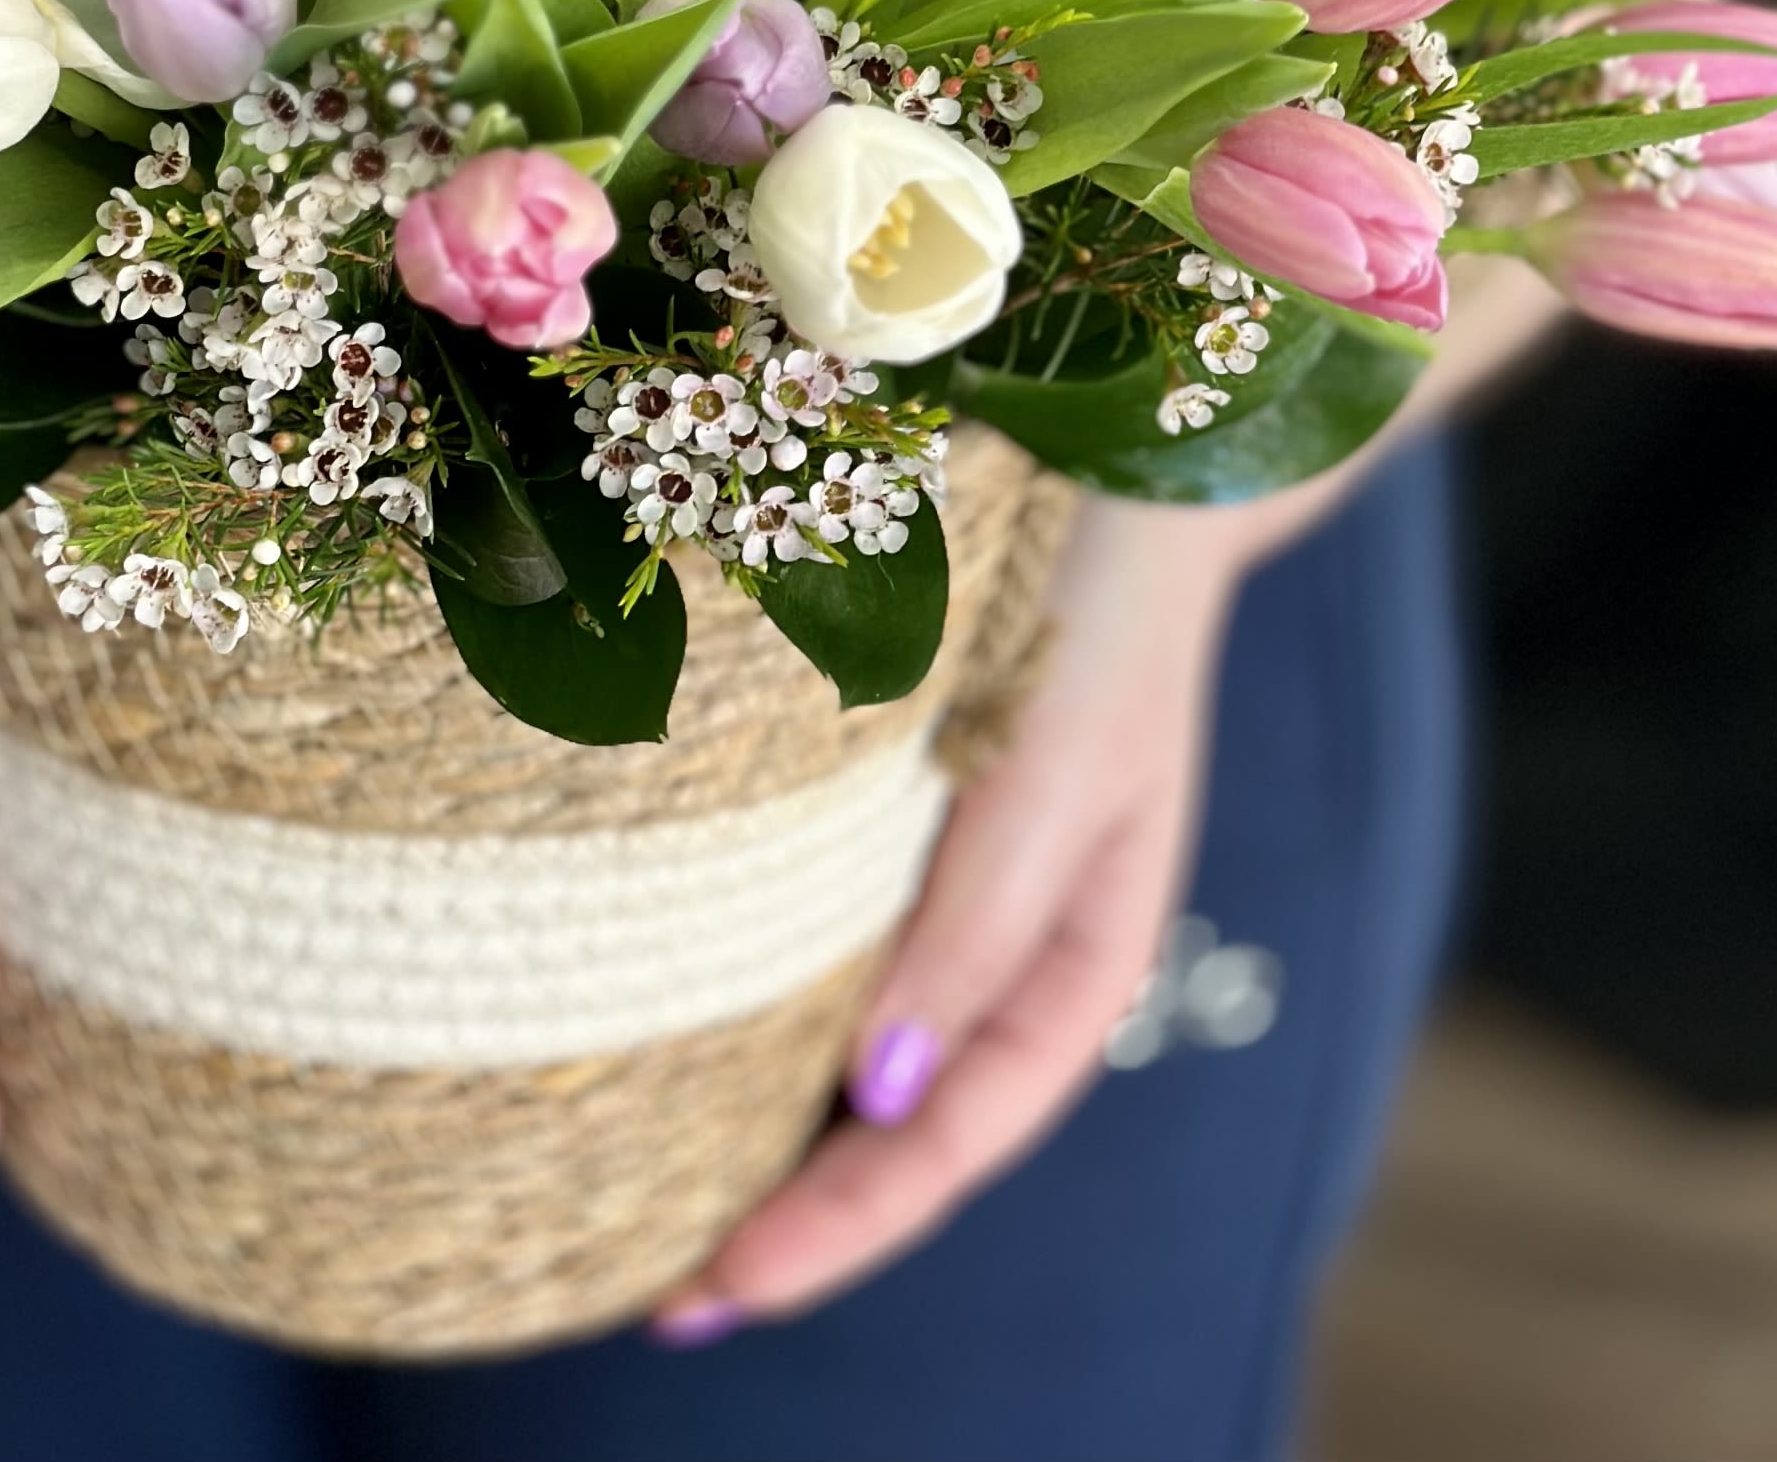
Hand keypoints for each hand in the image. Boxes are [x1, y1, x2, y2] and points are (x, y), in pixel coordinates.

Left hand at [651, 499, 1240, 1337]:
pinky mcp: (900, 827)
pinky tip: (693, 1049)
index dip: (846, 1224)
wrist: (1116, 472)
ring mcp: (955, 892)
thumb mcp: (1062, 768)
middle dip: (798, 1224)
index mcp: (1077, 963)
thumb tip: (880, 1094)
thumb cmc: (1101, 614)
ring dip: (778, 1144)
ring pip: (867, 1061)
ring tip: (660, 1222)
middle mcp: (1012, 950)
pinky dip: (770, 1028)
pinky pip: (834, 958)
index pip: (955, 1138)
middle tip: (664, 1303)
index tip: (726, 1284)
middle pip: (905, 1130)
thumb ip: (982, 918)